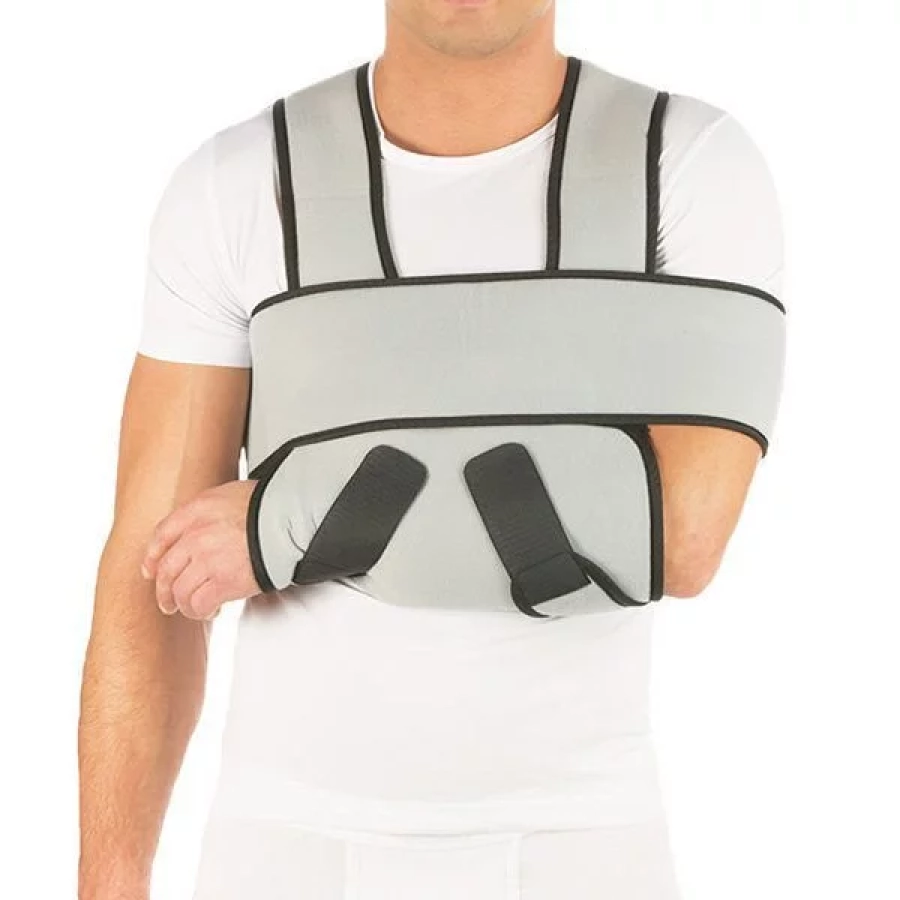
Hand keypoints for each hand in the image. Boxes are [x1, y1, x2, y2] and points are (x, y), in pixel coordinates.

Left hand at [141, 479, 262, 619]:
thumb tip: (197, 531)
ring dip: (185, 605)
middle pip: (166, 569)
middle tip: (168, 601)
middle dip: (164, 590)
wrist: (290, 521)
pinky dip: (202, 612)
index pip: (161, 536)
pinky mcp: (223, 581)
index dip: (151, 558)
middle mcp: (196, 535)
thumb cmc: (267, 507)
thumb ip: (206, 512)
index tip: (150, 571)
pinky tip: (212, 611)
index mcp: (196, 510)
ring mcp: (207, 560)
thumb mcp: (229, 495)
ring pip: (180, 592)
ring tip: (195, 609)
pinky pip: (199, 604)